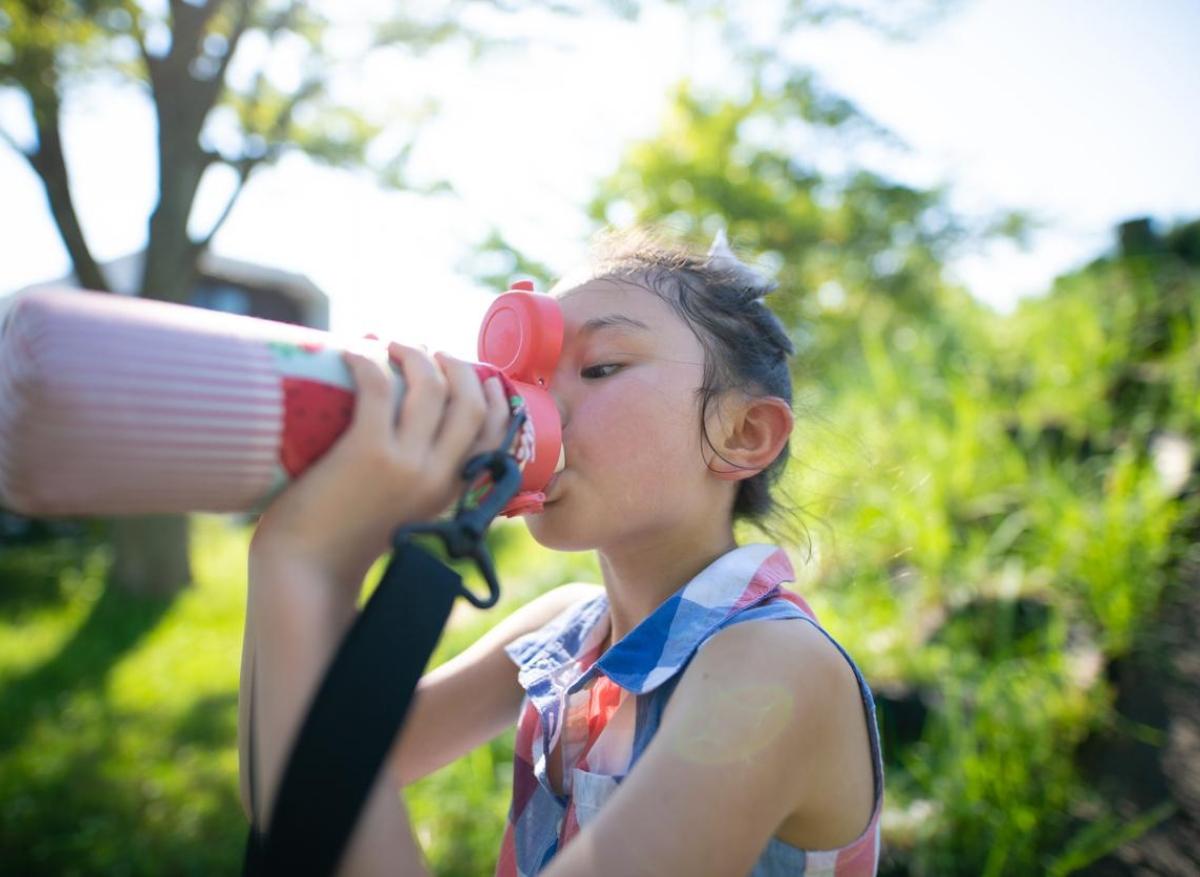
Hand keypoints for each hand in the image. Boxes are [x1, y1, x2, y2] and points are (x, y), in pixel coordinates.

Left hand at [249, 342, 512, 590]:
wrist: (307, 573)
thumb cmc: (344, 541)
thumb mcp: (403, 513)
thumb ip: (419, 482)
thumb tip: (410, 433)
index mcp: (450, 491)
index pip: (495, 432)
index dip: (492, 394)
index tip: (474, 372)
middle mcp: (437, 475)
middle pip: (469, 400)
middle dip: (455, 364)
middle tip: (427, 351)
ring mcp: (405, 463)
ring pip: (429, 385)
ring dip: (413, 353)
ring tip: (391, 344)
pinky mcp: (366, 451)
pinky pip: (377, 386)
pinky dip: (367, 359)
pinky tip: (352, 351)